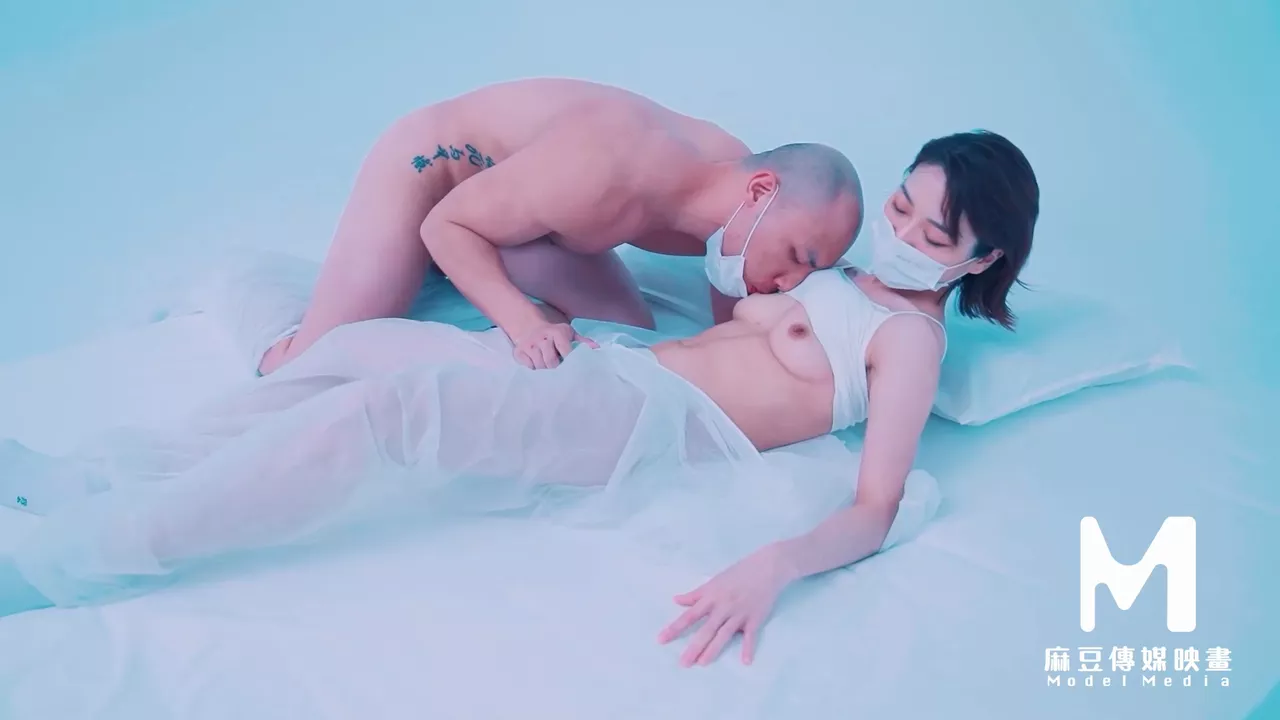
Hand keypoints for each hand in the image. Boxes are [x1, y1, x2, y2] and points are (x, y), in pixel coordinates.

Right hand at [512, 321, 596, 368]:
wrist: (528, 326)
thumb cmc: (554, 333)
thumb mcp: (568, 333)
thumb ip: (582, 341)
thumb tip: (596, 348)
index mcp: (557, 333)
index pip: (565, 351)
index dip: (569, 362)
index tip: (571, 368)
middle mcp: (542, 338)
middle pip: (551, 362)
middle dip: (556, 369)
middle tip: (558, 370)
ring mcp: (529, 345)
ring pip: (540, 366)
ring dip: (545, 371)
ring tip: (548, 368)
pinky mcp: (519, 352)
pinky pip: (528, 367)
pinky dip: (534, 369)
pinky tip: (537, 365)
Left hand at [657, 544, 794, 666]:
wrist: (767, 567)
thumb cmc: (738, 573)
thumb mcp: (714, 581)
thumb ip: (695, 594)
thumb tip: (675, 600)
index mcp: (711, 597)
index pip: (689, 615)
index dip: (675, 628)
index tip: (661, 640)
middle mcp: (723, 607)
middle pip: (706, 629)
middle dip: (694, 647)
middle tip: (683, 663)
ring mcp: (739, 613)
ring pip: (724, 634)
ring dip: (714, 649)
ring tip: (702, 663)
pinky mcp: (755, 618)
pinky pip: (751, 635)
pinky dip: (748, 648)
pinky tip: (745, 662)